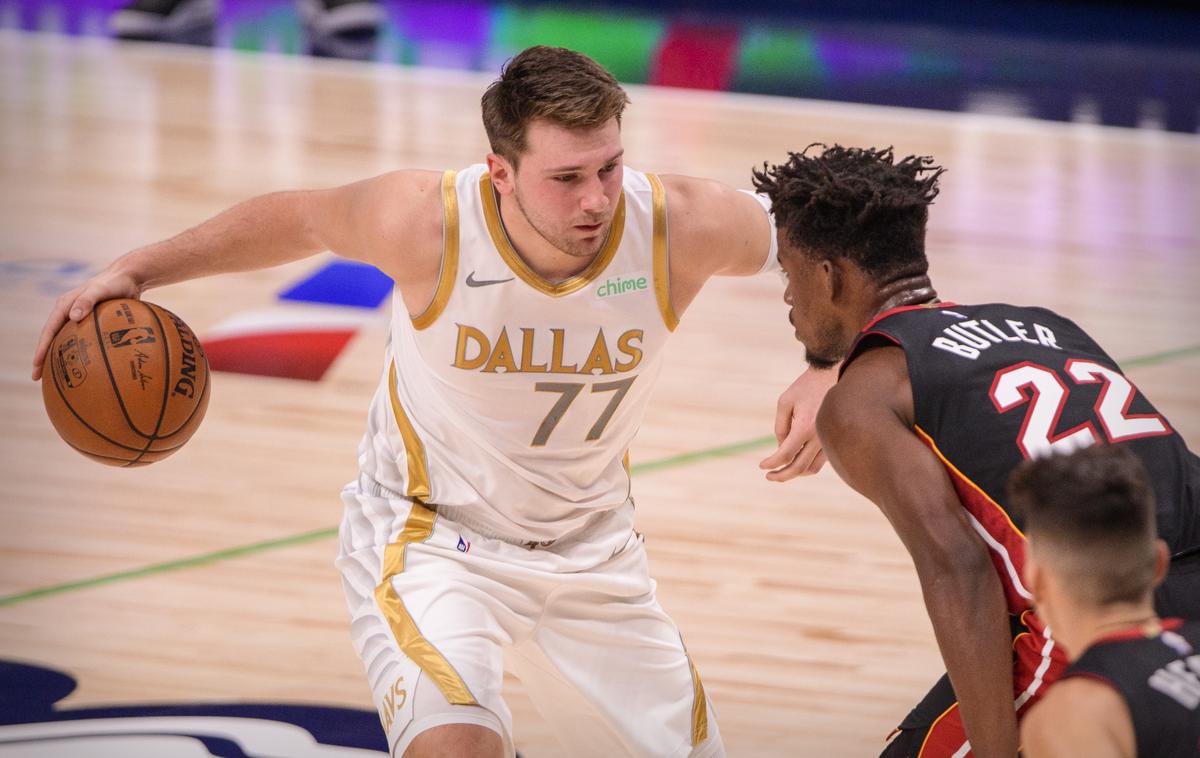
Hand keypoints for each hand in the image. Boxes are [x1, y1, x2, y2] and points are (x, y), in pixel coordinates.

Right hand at [32, 265, 141, 380]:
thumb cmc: (115, 283)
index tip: (37, 366)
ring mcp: (79, 316)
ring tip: (55, 376)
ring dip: (58, 356)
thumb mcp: (101, 290)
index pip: (49, 330)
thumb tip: (73, 317)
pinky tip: (83, 365)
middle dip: (44, 357)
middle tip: (38, 377)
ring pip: (64, 339)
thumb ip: (88, 300)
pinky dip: (77, 351)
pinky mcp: (90, 320)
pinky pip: (80, 338)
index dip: (42, 349)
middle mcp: (69, 311)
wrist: (129, 277)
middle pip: (52, 338)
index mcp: (65, 305)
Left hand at [759, 367, 837, 480]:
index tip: (762, 466)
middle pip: (799, 468)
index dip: (771, 463)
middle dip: (782, 475)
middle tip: (769, 476)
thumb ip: (780, 427)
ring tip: (781, 471)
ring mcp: (829, 439)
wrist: (832, 375)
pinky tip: (797, 462)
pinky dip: (808, 465)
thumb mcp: (784, 402)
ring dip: (796, 473)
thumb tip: (781, 447)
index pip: (785, 455)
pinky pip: (822, 461)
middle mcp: (819, 437)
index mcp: (805, 427)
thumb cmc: (805, 386)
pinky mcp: (834, 439)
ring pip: (812, 468)